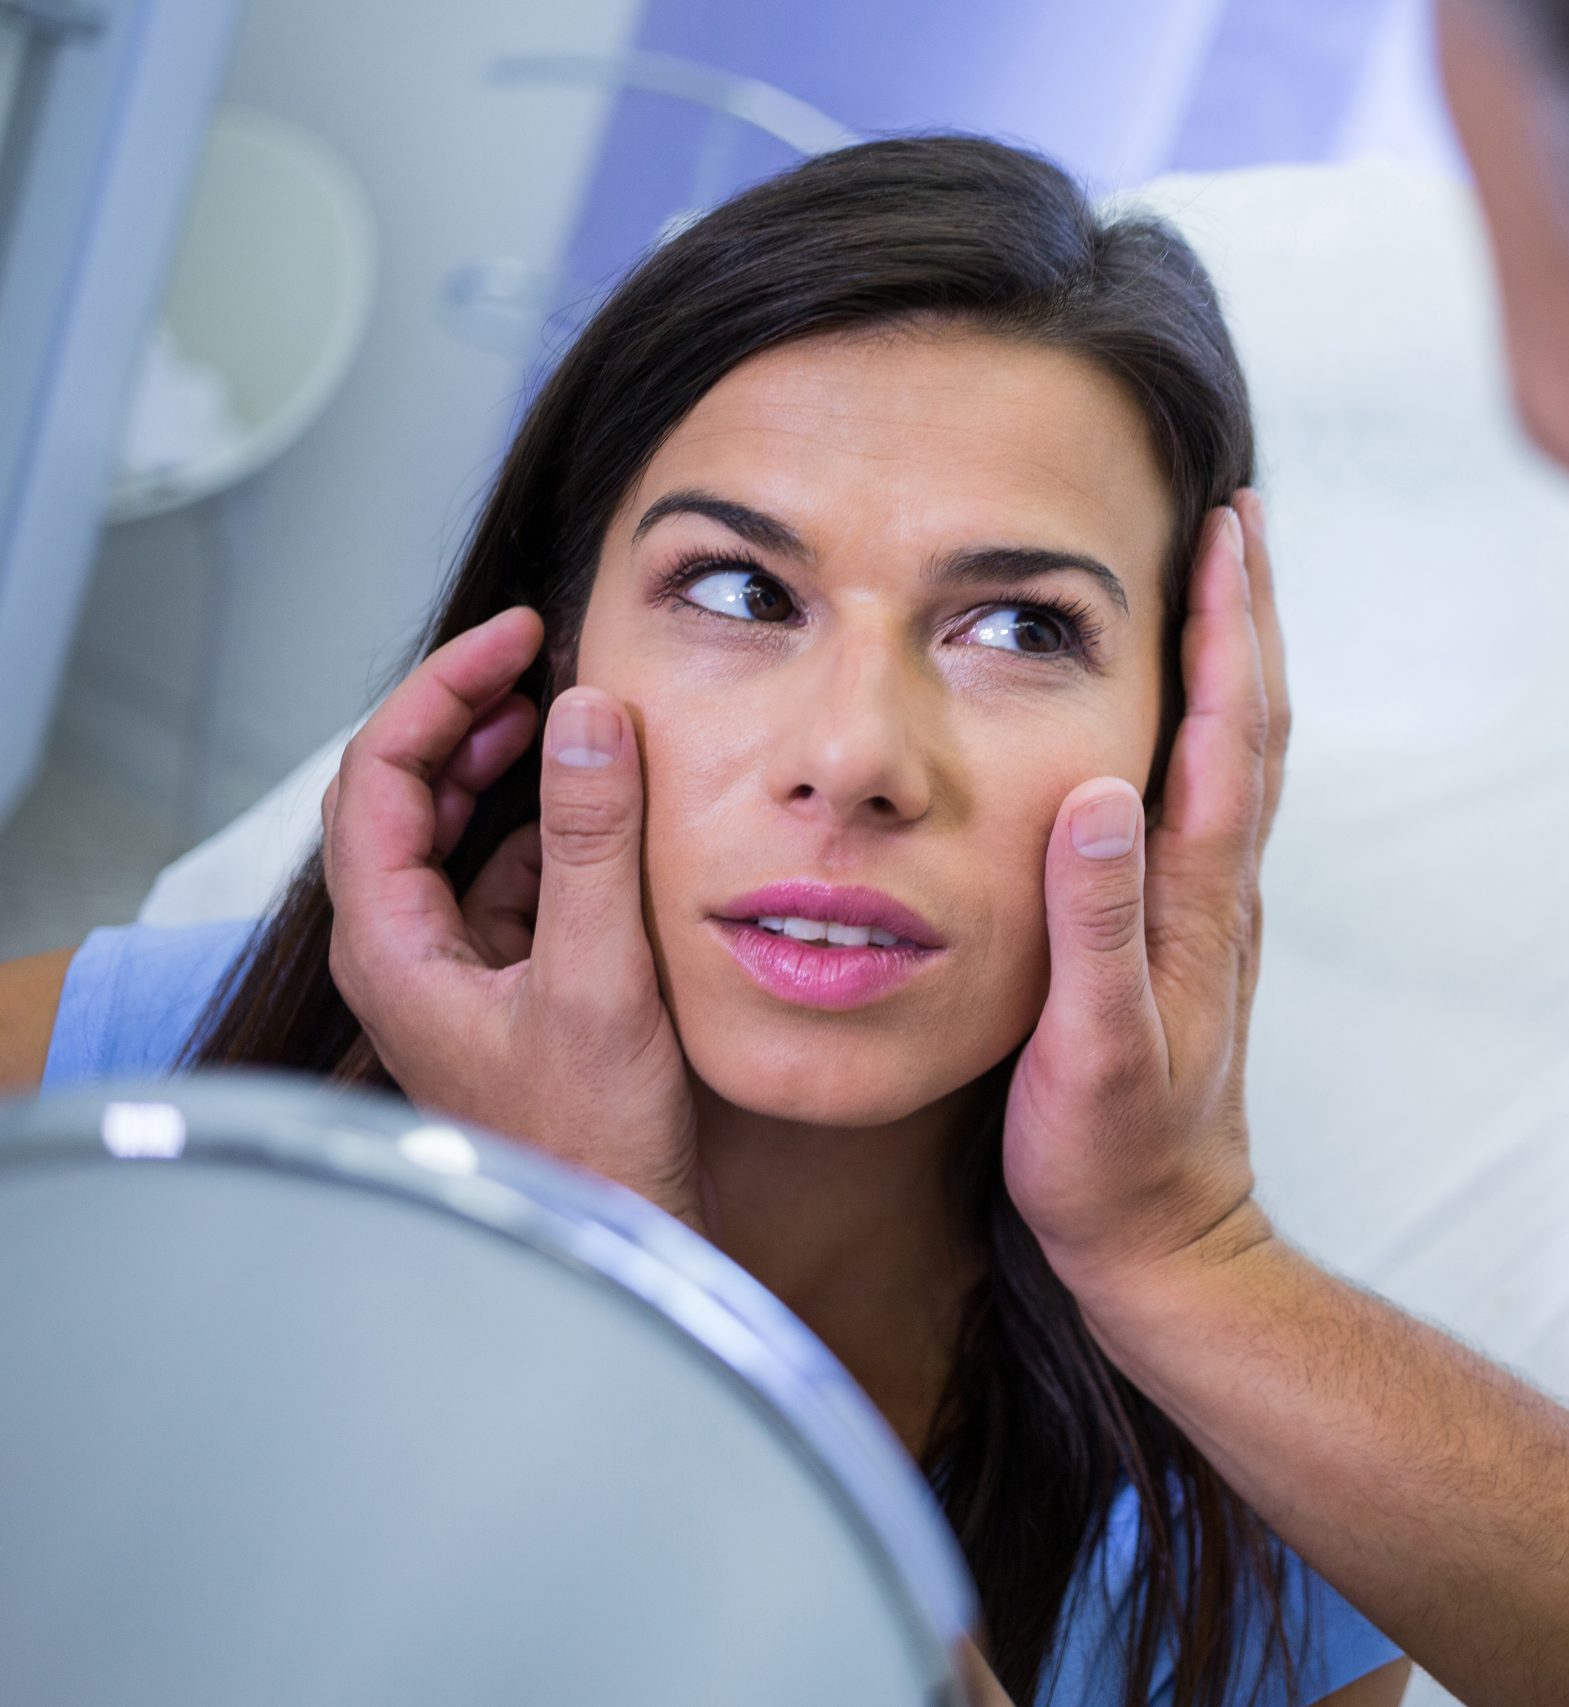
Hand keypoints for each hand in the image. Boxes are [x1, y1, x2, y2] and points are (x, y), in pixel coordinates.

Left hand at [319, 608, 709, 1230]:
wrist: (611, 1243)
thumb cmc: (587, 1142)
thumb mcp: (598, 977)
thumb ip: (591, 842)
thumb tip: (587, 715)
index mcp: (390, 943)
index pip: (384, 772)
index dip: (444, 688)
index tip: (518, 638)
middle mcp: (402, 952)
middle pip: (404, 793)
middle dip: (467, 714)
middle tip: (537, 658)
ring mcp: (448, 973)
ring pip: (454, 836)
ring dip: (504, 768)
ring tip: (566, 718)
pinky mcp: (502, 993)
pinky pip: (506, 883)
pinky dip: (546, 831)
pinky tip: (601, 816)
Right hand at [1004, 490, 1288, 1299]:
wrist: (1166, 1245)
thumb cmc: (1116, 1164)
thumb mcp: (1091, 1054)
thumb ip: (1093, 928)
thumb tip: (1099, 793)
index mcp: (1195, 900)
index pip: (1225, 732)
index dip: (1226, 625)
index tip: (1224, 525)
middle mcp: (1218, 889)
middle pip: (1252, 720)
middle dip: (1247, 609)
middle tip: (1235, 509)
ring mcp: (1211, 910)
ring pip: (1240, 753)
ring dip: (1238, 655)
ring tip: (1220, 578)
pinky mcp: (1189, 933)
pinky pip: (1214, 796)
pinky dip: (1213, 722)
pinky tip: (1186, 709)